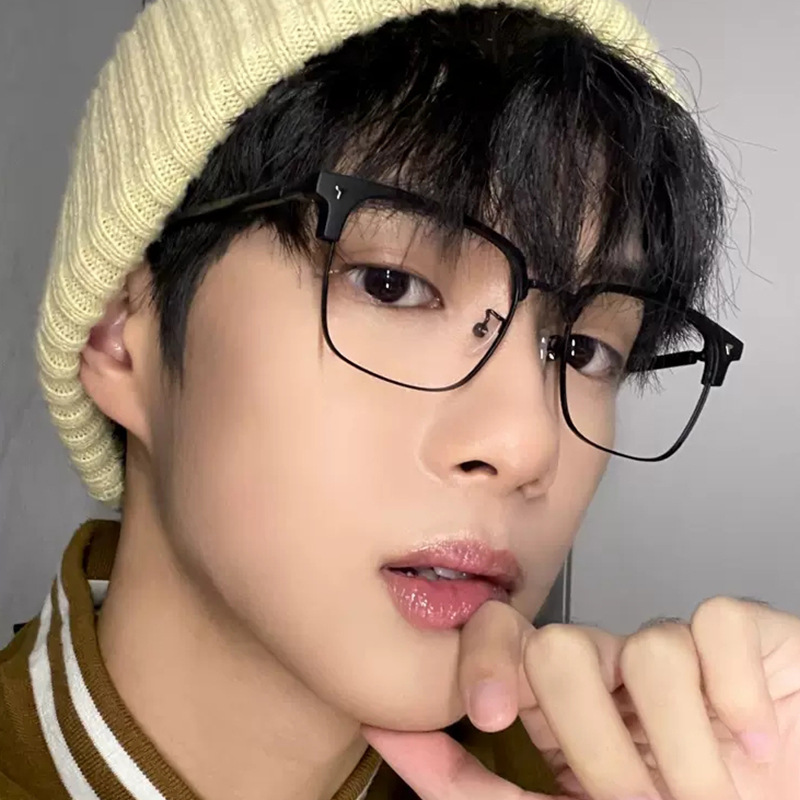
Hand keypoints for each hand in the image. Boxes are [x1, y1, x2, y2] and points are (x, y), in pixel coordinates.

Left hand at [363, 597, 799, 798]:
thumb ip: (473, 785)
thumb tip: (387, 737)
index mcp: (565, 703)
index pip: (501, 636)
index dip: (483, 657)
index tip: (489, 713)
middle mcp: (613, 667)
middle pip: (560, 647)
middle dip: (594, 743)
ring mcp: (677, 646)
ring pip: (643, 648)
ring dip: (678, 750)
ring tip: (708, 792)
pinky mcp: (742, 632)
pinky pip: (716, 627)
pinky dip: (737, 697)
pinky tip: (754, 740)